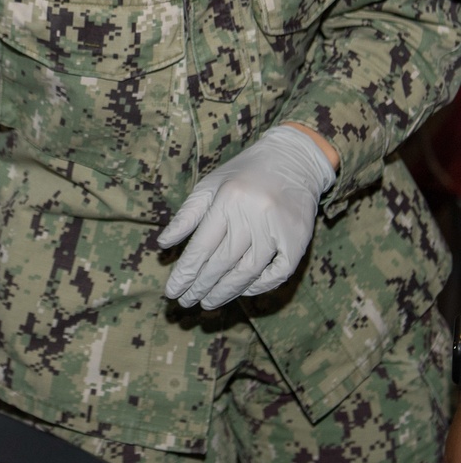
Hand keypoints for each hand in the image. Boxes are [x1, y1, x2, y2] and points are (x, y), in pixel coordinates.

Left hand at [158, 126, 335, 309]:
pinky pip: (277, 273)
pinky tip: (242, 291)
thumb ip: (186, 216)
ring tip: (206, 303)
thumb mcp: (210, 185)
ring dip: (225, 291)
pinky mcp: (299, 239)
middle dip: (200, 286)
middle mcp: (254, 215)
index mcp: (228, 199)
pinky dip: (259, 286)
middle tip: (185, 303)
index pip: (202, 246)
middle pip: (223, 262)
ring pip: (248, 271)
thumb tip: (163, 245)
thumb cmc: (243, 173)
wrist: (294, 159)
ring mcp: (278, 229)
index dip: (185, 273)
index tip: (172, 291)